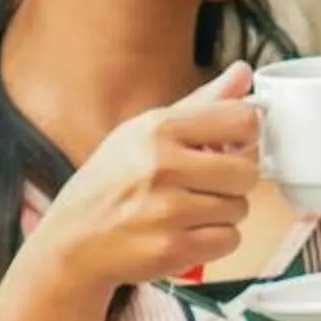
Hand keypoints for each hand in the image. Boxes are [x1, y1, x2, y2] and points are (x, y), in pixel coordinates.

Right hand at [24, 63, 267, 291]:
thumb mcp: (144, 131)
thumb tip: (243, 72)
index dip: (247, 136)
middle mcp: (162, 165)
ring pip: (241, 209)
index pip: (242, 119)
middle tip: (206, 185)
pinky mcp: (172, 248)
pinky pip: (230, 241)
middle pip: (248, 171)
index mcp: (158, 129)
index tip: (234, 146)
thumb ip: (201, 104)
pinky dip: (215, 242)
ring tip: (188, 211)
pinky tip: (187, 233)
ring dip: (223, 214)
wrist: (73, 242)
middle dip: (234, 182)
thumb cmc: (111, 183)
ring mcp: (167, 210)